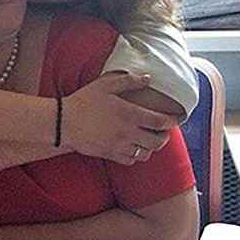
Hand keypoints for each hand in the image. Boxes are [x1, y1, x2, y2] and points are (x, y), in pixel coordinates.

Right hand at [62, 73, 176, 164]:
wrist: (63, 123)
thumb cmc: (84, 101)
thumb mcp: (106, 84)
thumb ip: (129, 81)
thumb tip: (147, 78)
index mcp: (130, 114)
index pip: (160, 122)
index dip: (171, 122)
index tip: (175, 120)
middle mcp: (128, 133)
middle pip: (157, 142)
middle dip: (164, 137)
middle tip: (163, 132)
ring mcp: (119, 146)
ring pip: (145, 153)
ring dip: (151, 147)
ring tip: (149, 140)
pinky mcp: (110, 154)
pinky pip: (131, 161)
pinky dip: (136, 156)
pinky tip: (133, 148)